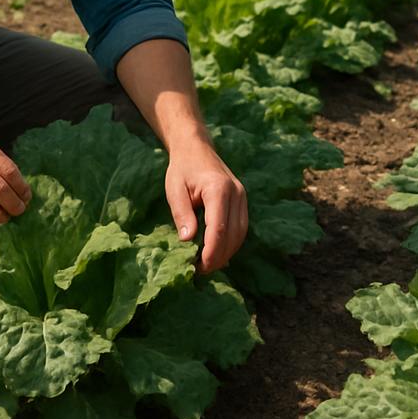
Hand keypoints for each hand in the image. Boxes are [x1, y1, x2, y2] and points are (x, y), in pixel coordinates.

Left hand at [163, 144, 247, 272]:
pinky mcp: (242, 201)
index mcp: (218, 189)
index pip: (219, 228)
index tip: (198, 267)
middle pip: (233, 234)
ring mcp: (242, 196)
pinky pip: (241, 227)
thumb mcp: (175, 190)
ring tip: (207, 265)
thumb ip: (182, 214)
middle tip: (200, 270)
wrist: (196, 148)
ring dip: (226, 252)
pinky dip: (231, 243)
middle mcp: (236, 193)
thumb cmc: (182, 168)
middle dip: (219, 257)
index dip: (211, 252)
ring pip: (241, 234)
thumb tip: (187, 240)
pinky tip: (216, 252)